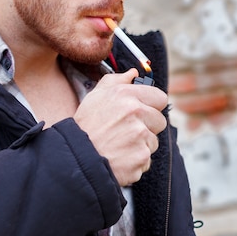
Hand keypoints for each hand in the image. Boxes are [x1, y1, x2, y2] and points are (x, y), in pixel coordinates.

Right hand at [74, 69, 167, 185]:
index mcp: (126, 94)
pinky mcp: (141, 157)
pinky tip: (121, 158)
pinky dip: (136, 162)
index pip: (159, 98)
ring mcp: (140, 136)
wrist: (76, 158)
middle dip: (146, 127)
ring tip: (120, 146)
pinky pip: (148, 159)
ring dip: (141, 145)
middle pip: (160, 121)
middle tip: (125, 132)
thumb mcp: (95, 97)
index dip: (151, 106)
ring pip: (153, 141)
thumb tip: (134, 73)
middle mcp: (135, 112)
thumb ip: (115, 81)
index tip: (141, 113)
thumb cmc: (86, 126)